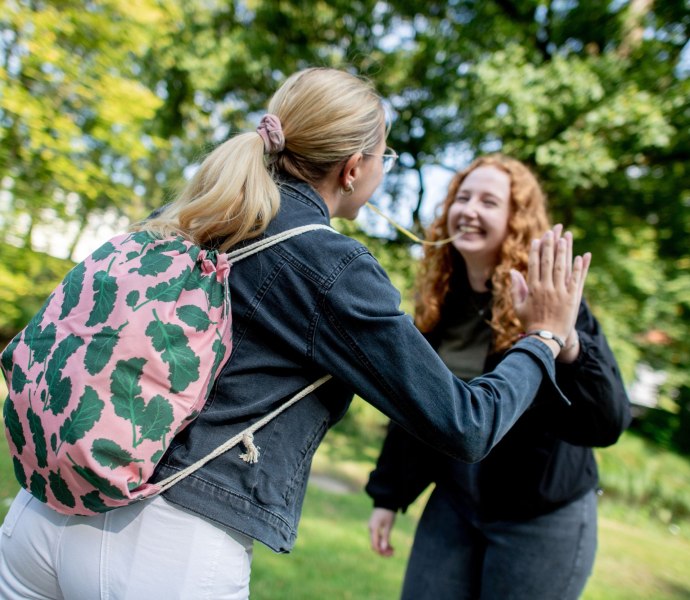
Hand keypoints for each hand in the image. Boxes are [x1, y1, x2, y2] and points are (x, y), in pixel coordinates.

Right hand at [368, 508, 395, 556]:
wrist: (385, 501)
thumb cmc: (388, 512)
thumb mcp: (388, 525)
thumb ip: (386, 537)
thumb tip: (383, 549)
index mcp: (373, 528)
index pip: (375, 544)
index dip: (382, 551)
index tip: (390, 554)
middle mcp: (371, 529)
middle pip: (375, 544)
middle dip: (383, 550)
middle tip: (393, 553)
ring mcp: (372, 528)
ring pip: (376, 542)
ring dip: (384, 547)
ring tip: (393, 550)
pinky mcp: (375, 528)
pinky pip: (377, 538)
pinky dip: (383, 542)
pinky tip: (390, 545)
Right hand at [511, 225, 590, 356]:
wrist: (547, 338)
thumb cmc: (530, 322)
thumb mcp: (518, 306)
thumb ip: (516, 288)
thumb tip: (513, 271)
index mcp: (533, 289)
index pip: (534, 264)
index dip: (536, 250)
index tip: (538, 239)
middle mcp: (547, 288)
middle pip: (548, 262)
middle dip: (550, 245)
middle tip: (553, 230)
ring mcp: (561, 292)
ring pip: (562, 267)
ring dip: (564, 251)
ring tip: (566, 237)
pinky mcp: (573, 298)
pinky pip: (577, 280)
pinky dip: (580, 267)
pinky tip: (582, 256)